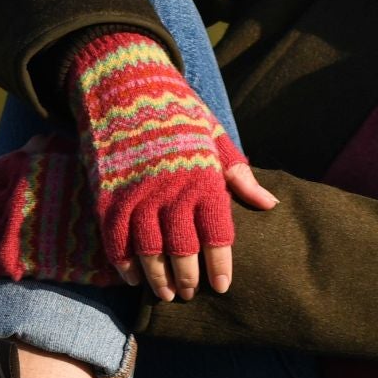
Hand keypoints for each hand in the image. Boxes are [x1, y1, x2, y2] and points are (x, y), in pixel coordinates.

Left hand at [0, 132, 122, 286]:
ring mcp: (11, 226)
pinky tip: (7, 260)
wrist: (127, 231)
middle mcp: (12, 194)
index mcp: (24, 167)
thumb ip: (51, 148)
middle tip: (13, 220)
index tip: (10, 196)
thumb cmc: (108, 190)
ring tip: (11, 241)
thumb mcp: (81, 156)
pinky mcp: (12, 257)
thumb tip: (32, 144)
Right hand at [66, 32, 277, 301]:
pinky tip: (133, 277)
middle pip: (182, 249)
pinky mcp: (107, 193)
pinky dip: (123, 263)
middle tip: (192, 294)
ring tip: (166, 294)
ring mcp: (136, 192)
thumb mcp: (214, 135)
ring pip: (148, 250)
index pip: (218, 233)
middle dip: (188, 278)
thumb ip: (239, 175)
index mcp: (203, 176)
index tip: (223, 286)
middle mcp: (171, 189)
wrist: (124, 82)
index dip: (220, 264)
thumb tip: (269, 204)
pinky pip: (114, 239)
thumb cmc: (176, 110)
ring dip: (157, 278)